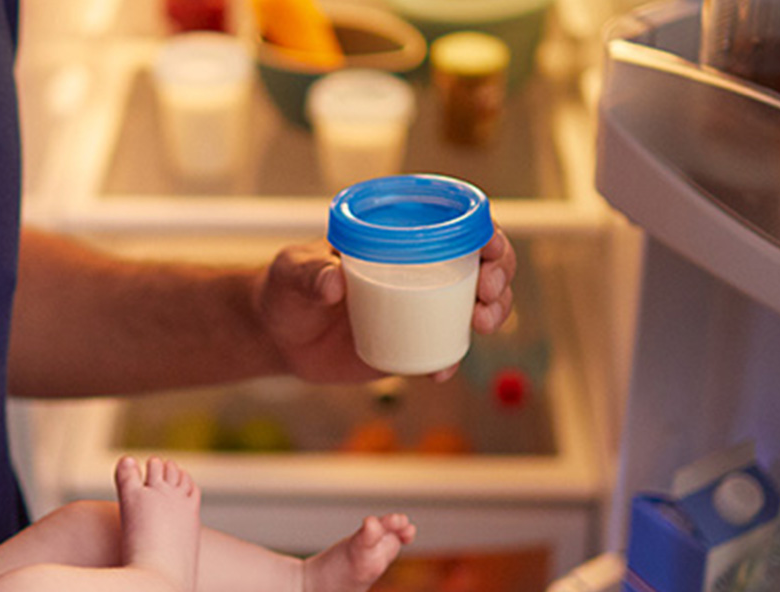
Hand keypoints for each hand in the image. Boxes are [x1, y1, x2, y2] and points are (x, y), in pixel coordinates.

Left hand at [255, 225, 516, 382]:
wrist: (278, 336)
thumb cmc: (285, 289)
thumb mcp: (293, 273)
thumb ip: (310, 273)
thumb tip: (332, 281)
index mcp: (400, 237)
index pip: (456, 224)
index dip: (486, 232)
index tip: (491, 247)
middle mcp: (420, 269)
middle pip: (481, 265)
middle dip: (500, 275)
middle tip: (489, 291)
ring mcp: (419, 307)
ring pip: (475, 305)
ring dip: (493, 312)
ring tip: (480, 323)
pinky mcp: (410, 342)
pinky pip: (443, 350)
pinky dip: (450, 360)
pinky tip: (442, 370)